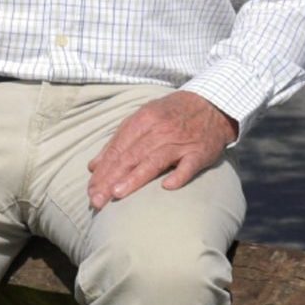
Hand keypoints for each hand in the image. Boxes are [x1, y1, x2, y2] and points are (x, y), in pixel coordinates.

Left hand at [86, 91, 236, 209]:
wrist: (213, 104)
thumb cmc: (173, 114)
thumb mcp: (143, 118)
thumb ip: (118, 141)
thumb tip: (94, 166)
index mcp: (143, 120)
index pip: (118, 149)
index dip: (103, 171)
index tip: (91, 190)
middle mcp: (160, 130)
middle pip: (131, 157)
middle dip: (111, 179)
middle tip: (97, 200)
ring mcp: (180, 142)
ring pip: (154, 161)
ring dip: (135, 177)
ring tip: (118, 193)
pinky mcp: (200, 152)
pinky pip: (189, 166)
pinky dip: (179, 175)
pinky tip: (167, 187)